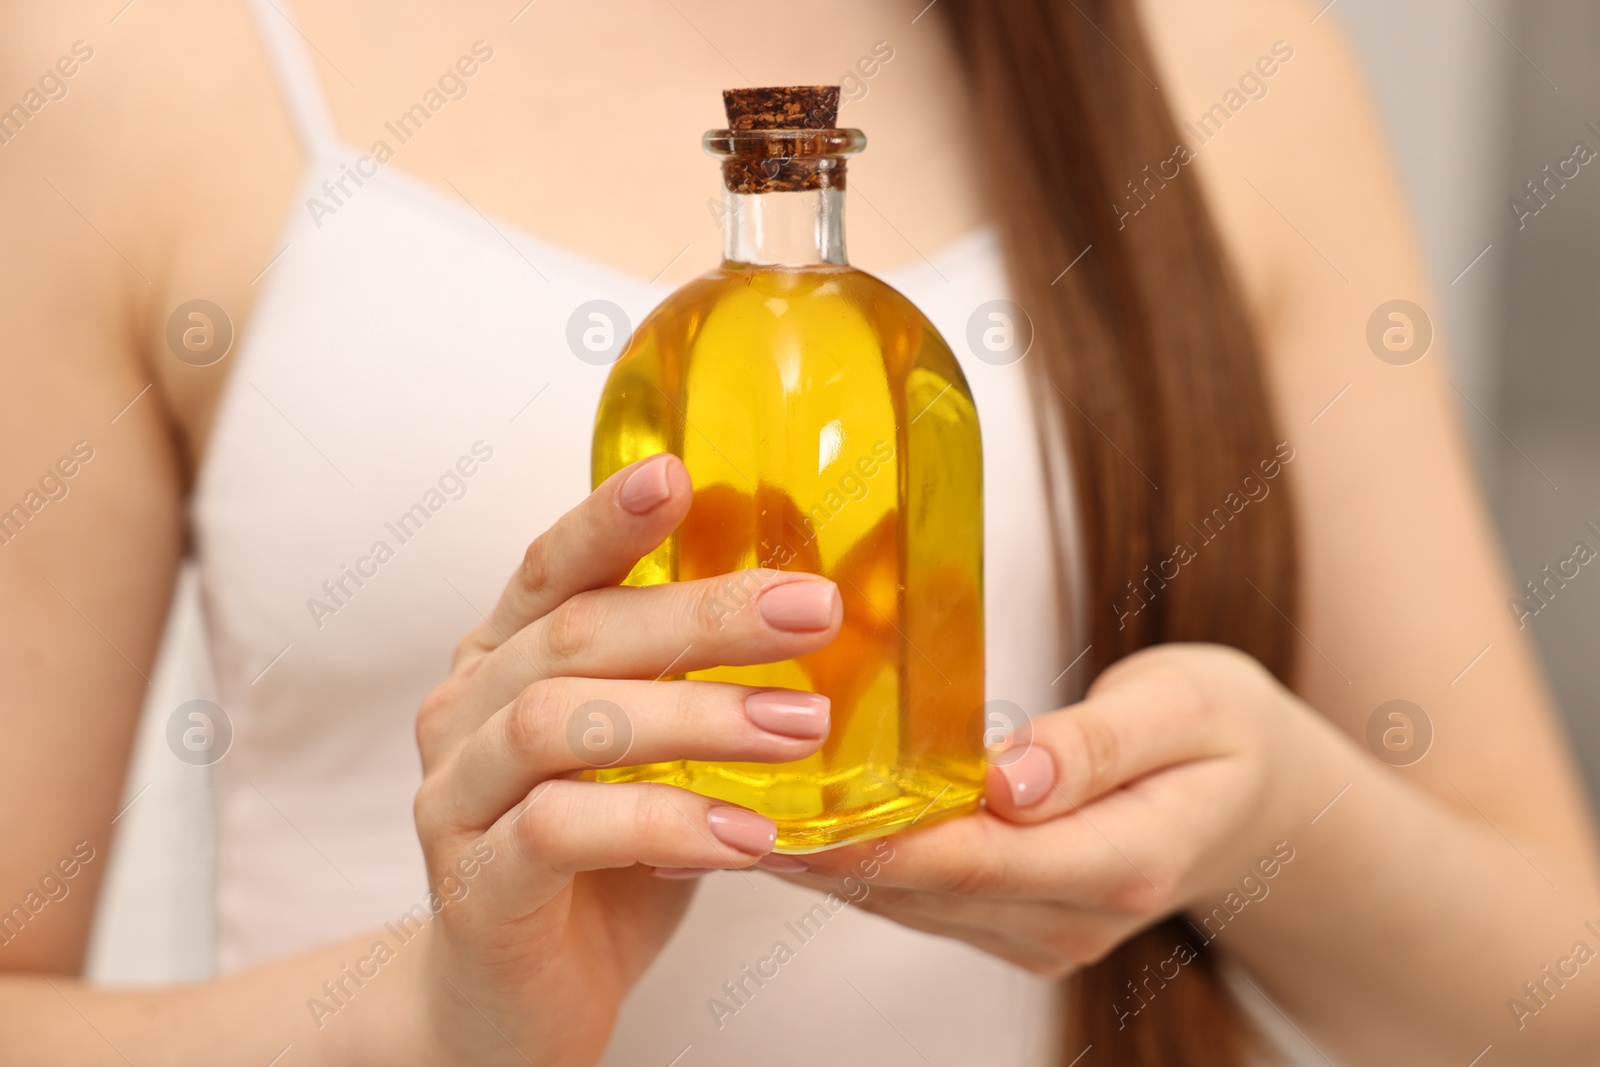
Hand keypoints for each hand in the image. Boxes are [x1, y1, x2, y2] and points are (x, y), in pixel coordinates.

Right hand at [407, 453, 842, 1065]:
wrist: (508, 1005)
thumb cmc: (596, 864)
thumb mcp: (651, 760)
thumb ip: (692, 689)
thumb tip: (822, 620)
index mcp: (503, 662)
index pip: (550, 569)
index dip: (607, 518)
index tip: (678, 473)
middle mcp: (464, 714)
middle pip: (576, 636)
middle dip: (702, 615)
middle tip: (813, 612)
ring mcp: (455, 800)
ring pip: (561, 723)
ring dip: (693, 717)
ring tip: (800, 726)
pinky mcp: (475, 889)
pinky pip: (560, 834)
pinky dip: (663, 826)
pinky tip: (748, 839)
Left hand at [772, 644, 1332, 976]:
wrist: (1255, 798)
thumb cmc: (1220, 730)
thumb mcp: (1185, 706)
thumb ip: (1097, 745)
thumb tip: (1010, 780)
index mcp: (1122, 861)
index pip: (975, 858)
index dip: (876, 836)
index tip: (789, 807)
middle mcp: (1072, 918)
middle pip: (923, 889)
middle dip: (819, 849)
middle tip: (717, 798)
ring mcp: (1041, 933)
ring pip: (909, 902)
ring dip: (822, 861)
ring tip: (726, 806)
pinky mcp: (1015, 925)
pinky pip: (920, 899)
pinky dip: (856, 862)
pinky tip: (792, 824)